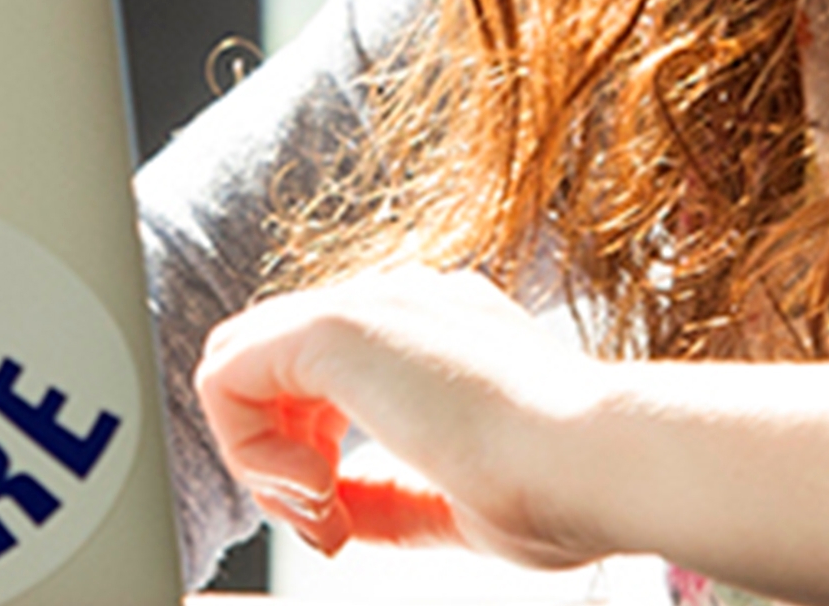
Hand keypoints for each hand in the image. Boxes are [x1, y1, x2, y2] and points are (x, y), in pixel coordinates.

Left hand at [187, 268, 617, 567]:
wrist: (603, 463)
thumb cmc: (568, 489)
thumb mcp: (458, 505)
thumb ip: (389, 498)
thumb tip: (338, 510)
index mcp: (437, 336)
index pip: (321, 377)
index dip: (309, 460)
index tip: (343, 524)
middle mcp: (399, 307)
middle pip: (270, 366)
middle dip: (275, 458)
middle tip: (324, 522)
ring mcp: (370, 306)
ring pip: (240, 365)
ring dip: (259, 456)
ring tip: (321, 508)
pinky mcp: (336, 326)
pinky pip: (225, 374)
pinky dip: (246, 447)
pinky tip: (314, 488)